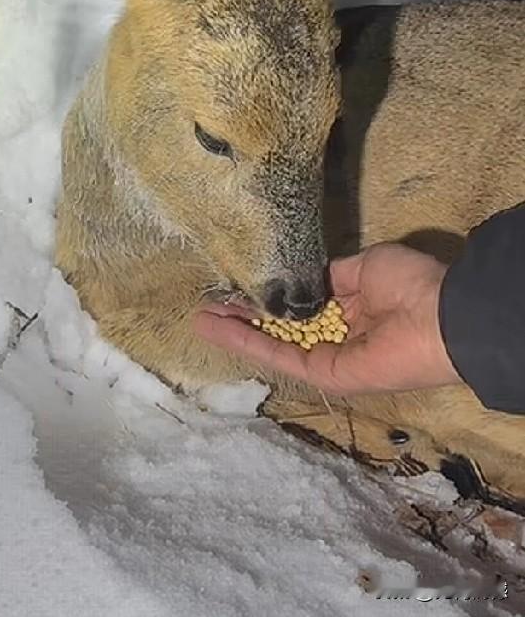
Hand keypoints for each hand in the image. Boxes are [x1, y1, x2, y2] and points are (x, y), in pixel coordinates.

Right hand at [193, 243, 463, 396]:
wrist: (440, 316)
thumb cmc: (409, 284)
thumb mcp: (365, 266)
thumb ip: (330, 276)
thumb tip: (304, 277)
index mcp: (350, 306)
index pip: (298, 305)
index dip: (267, 296)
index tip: (236, 285)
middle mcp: (336, 333)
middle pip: (279, 327)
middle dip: (242, 316)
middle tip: (206, 305)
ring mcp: (328, 356)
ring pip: (273, 343)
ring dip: (236, 332)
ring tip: (200, 318)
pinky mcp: (324, 374)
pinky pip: (282, 357)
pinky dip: (249, 344)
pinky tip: (221, 329)